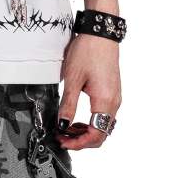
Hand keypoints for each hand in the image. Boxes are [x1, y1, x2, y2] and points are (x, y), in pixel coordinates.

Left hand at [57, 33, 120, 150]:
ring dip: (86, 131)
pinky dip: (91, 121)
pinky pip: (104, 115)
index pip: (96, 135)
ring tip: (67, 128)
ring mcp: (115, 97)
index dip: (79, 143)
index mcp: (105, 101)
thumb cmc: (88, 51)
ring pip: (103, 125)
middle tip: (62, 137)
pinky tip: (78, 118)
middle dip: (81, 140)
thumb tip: (62, 124)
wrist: (101, 33)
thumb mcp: (73, 80)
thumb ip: (68, 105)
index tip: (63, 141)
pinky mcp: (112, 92)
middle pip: (101, 133)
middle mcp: (114, 102)